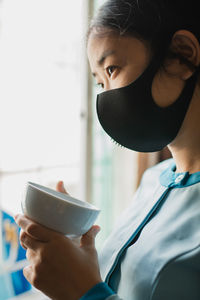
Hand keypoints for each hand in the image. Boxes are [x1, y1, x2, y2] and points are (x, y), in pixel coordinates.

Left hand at [15, 181, 101, 299]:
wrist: (86, 295)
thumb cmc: (88, 271)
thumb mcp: (89, 250)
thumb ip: (89, 235)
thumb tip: (96, 227)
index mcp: (57, 241)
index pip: (32, 227)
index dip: (23, 220)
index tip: (19, 215)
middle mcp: (45, 252)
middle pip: (25, 239)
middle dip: (24, 233)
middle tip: (27, 231)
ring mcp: (39, 267)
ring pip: (28, 254)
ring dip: (31, 250)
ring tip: (41, 250)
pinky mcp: (36, 280)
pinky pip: (27, 269)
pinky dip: (31, 266)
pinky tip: (40, 266)